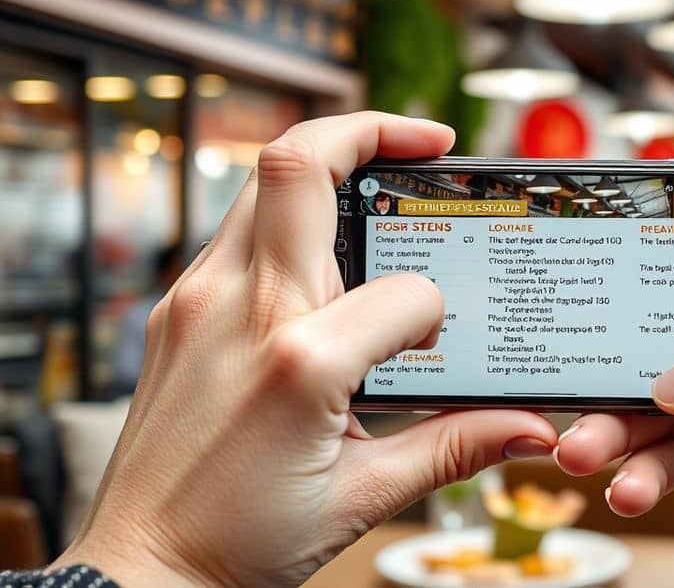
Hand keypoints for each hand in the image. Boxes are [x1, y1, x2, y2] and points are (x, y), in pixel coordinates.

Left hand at [52, 113, 557, 586]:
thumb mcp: (363, 497)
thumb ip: (456, 446)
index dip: (439, 307)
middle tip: (429, 140)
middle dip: (372, 129)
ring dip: (326, 165)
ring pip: (261, 184)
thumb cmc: (240, 542)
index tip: (437, 337)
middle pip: (299, 163)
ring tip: (383, 179)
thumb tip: (531, 428)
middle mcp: (240, 310)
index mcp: (299, 361)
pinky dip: (289, 218)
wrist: (142, 570)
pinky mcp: (176, 311)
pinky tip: (324, 254)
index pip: (405, 292)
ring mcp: (196, 302)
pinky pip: (238, 232)